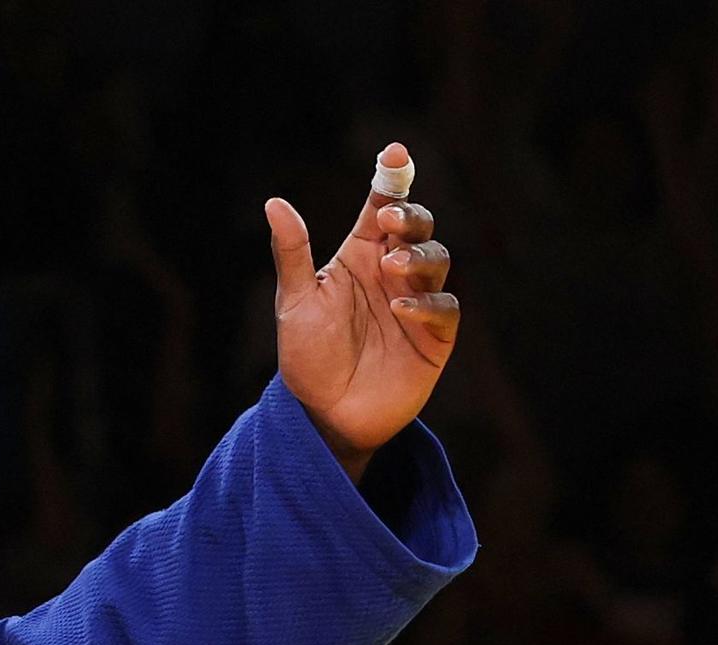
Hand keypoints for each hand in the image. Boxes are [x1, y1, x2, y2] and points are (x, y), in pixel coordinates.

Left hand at [268, 143, 457, 470]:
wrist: (323, 416)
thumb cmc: (307, 358)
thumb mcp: (294, 302)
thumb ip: (292, 254)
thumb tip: (274, 202)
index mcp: (361, 256)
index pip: (382, 207)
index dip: (392, 179)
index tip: (393, 154)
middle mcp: (392, 272)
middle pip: (417, 226)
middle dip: (411, 216)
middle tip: (391, 221)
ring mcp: (416, 302)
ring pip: (437, 259)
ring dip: (418, 256)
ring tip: (392, 266)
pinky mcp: (434, 337)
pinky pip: (444, 308)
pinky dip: (428, 302)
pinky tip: (402, 308)